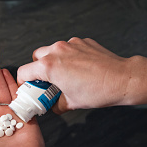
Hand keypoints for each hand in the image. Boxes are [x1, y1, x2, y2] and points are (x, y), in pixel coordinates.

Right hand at [17, 37, 131, 113]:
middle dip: (38, 69)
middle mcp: (58, 50)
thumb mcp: (72, 103)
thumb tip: (52, 104)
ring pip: (53, 50)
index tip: (30, 88)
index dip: (25, 82)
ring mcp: (71, 44)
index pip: (24, 71)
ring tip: (65, 76)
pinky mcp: (83, 42)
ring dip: (54, 62)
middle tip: (47, 83)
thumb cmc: (99, 91)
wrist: (122, 79)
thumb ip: (55, 103)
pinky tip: (80, 69)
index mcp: (50, 66)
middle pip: (36, 57)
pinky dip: (70, 57)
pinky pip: (69, 48)